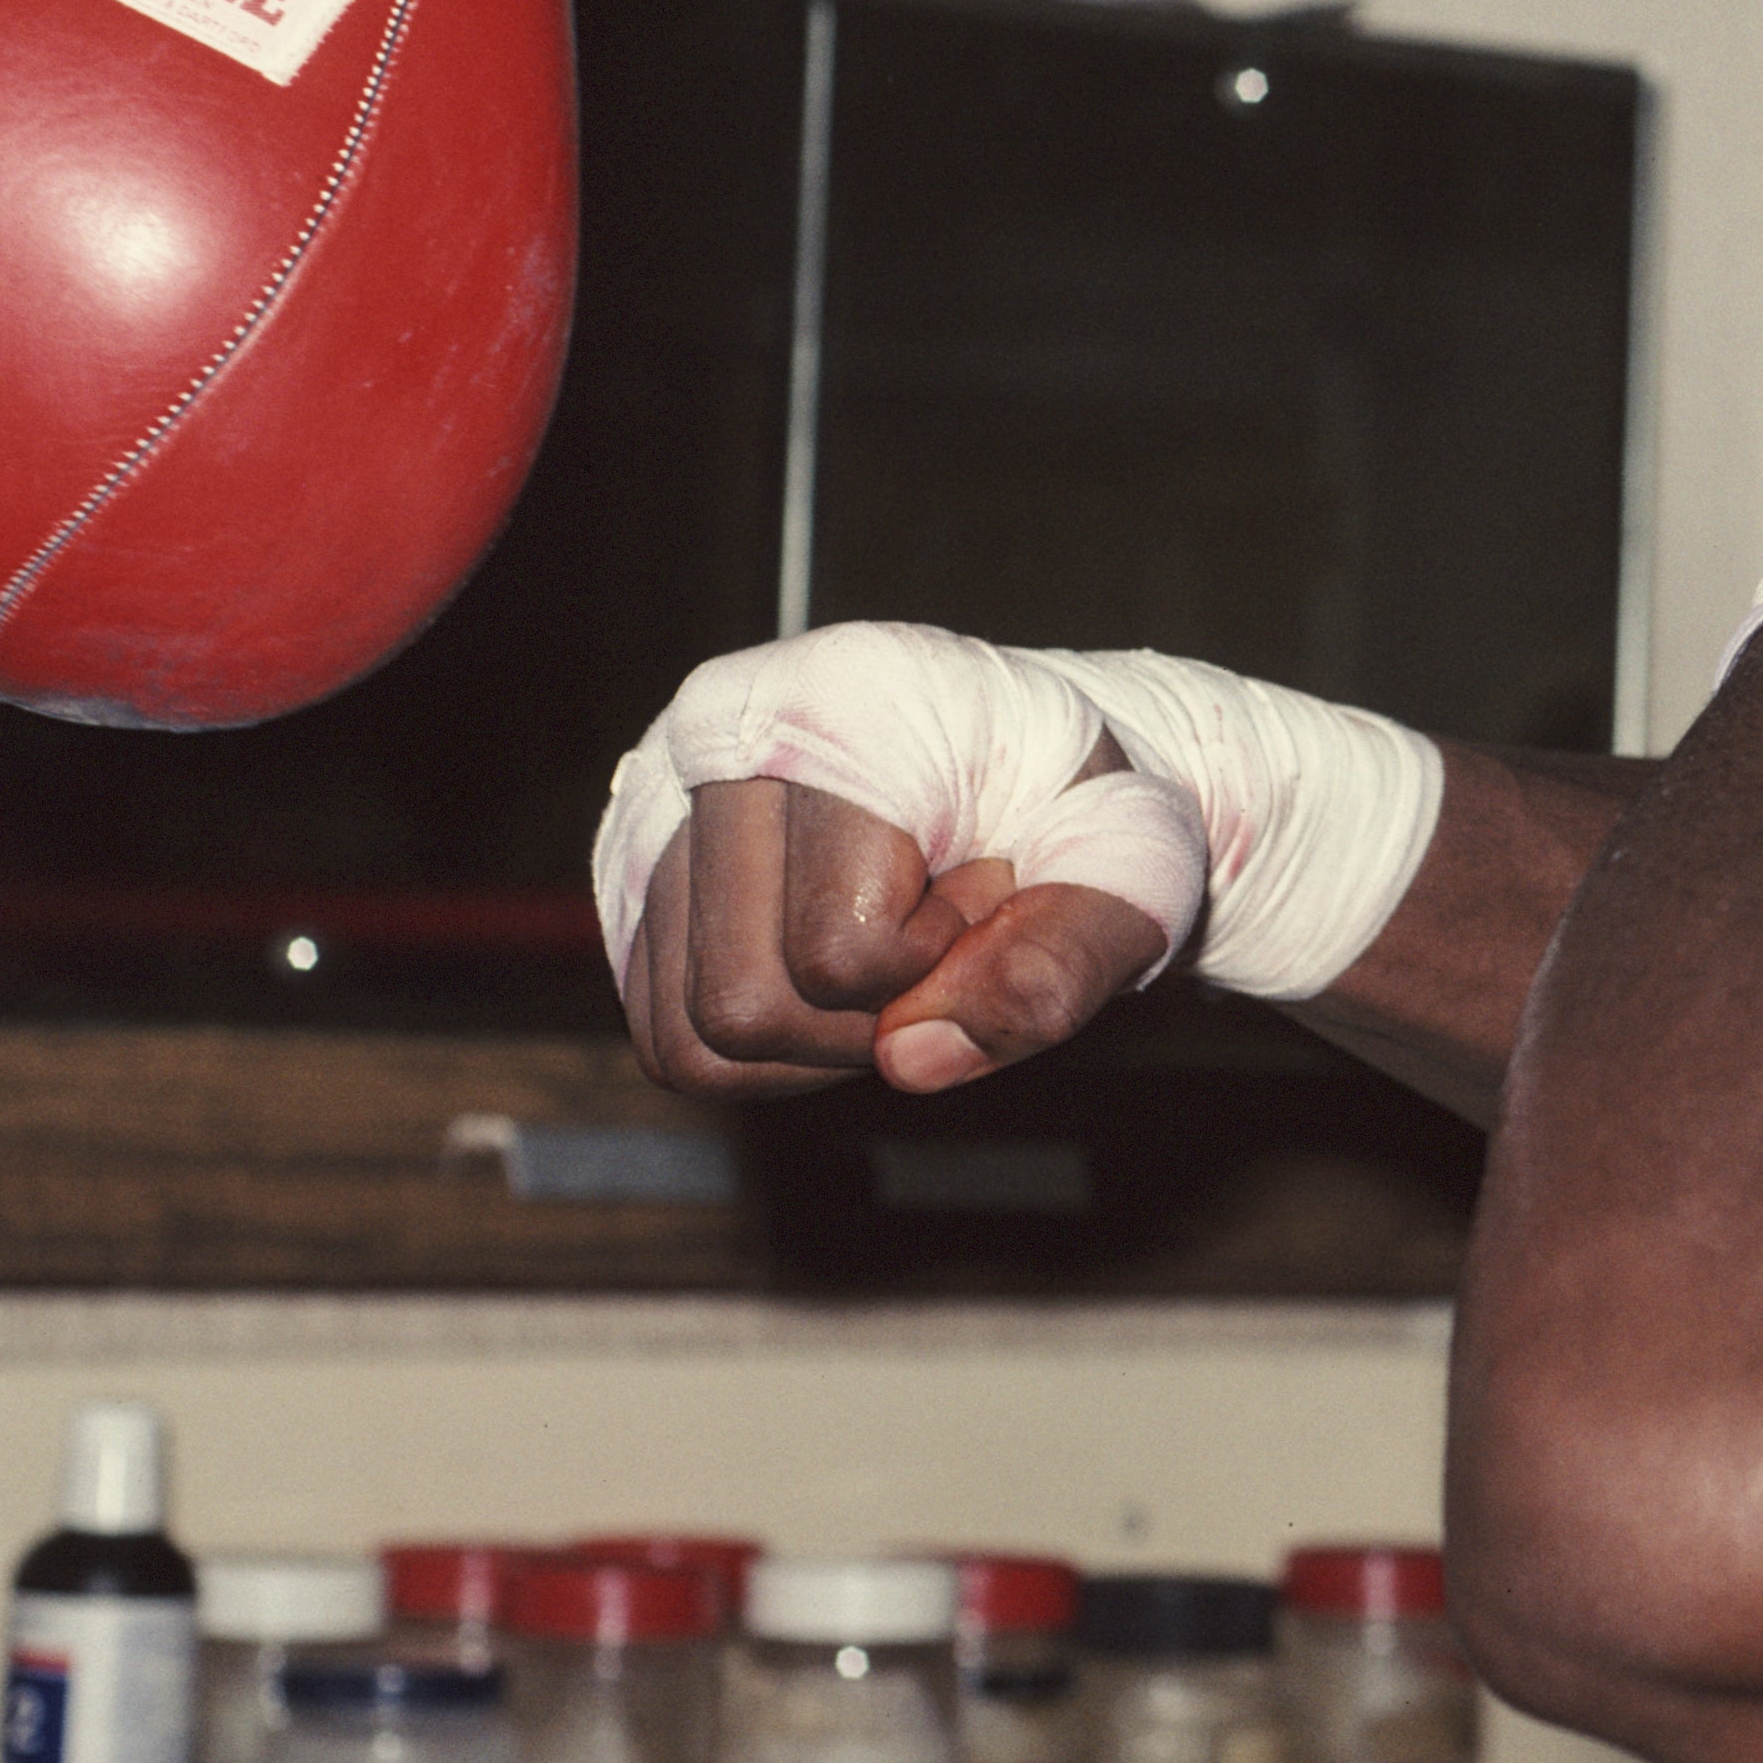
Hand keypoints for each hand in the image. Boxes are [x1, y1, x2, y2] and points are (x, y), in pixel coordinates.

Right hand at [619, 763, 1177, 1098]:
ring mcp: (656, 795)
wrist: (1037, 753)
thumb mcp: (1133, 868)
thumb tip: (915, 1059)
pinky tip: (836, 956)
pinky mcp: (629, 861)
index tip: (992, 881)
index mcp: (839, 703)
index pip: (843, 951)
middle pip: (742, 1009)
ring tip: (892, 938)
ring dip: (814, 1037)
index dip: (944, 958)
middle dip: (867, 1016)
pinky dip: (766, 1041)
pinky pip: (666, 1035)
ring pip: (692, 1041)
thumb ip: (1060, 963)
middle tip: (943, 929)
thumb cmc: (1081, 799)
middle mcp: (716, 731)